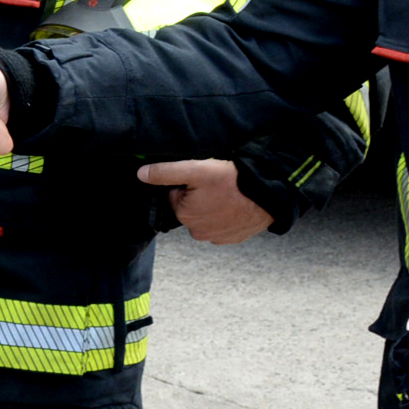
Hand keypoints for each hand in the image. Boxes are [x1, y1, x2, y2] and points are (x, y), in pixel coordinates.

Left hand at [140, 159, 271, 244]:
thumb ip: (166, 172)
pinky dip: (226, 214)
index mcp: (184, 214)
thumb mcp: (196, 170)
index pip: (175, 194)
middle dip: (200, 195)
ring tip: (228, 193)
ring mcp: (216, 237)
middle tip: (217, 185)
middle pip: (190, 206)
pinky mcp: (232, 238)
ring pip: (206, 215)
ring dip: (213, 204)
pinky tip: (235, 204)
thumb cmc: (232, 182)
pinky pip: (222, 223)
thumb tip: (141, 174)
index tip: (204, 179)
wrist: (267, 196)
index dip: (188, 184)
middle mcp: (197, 232)